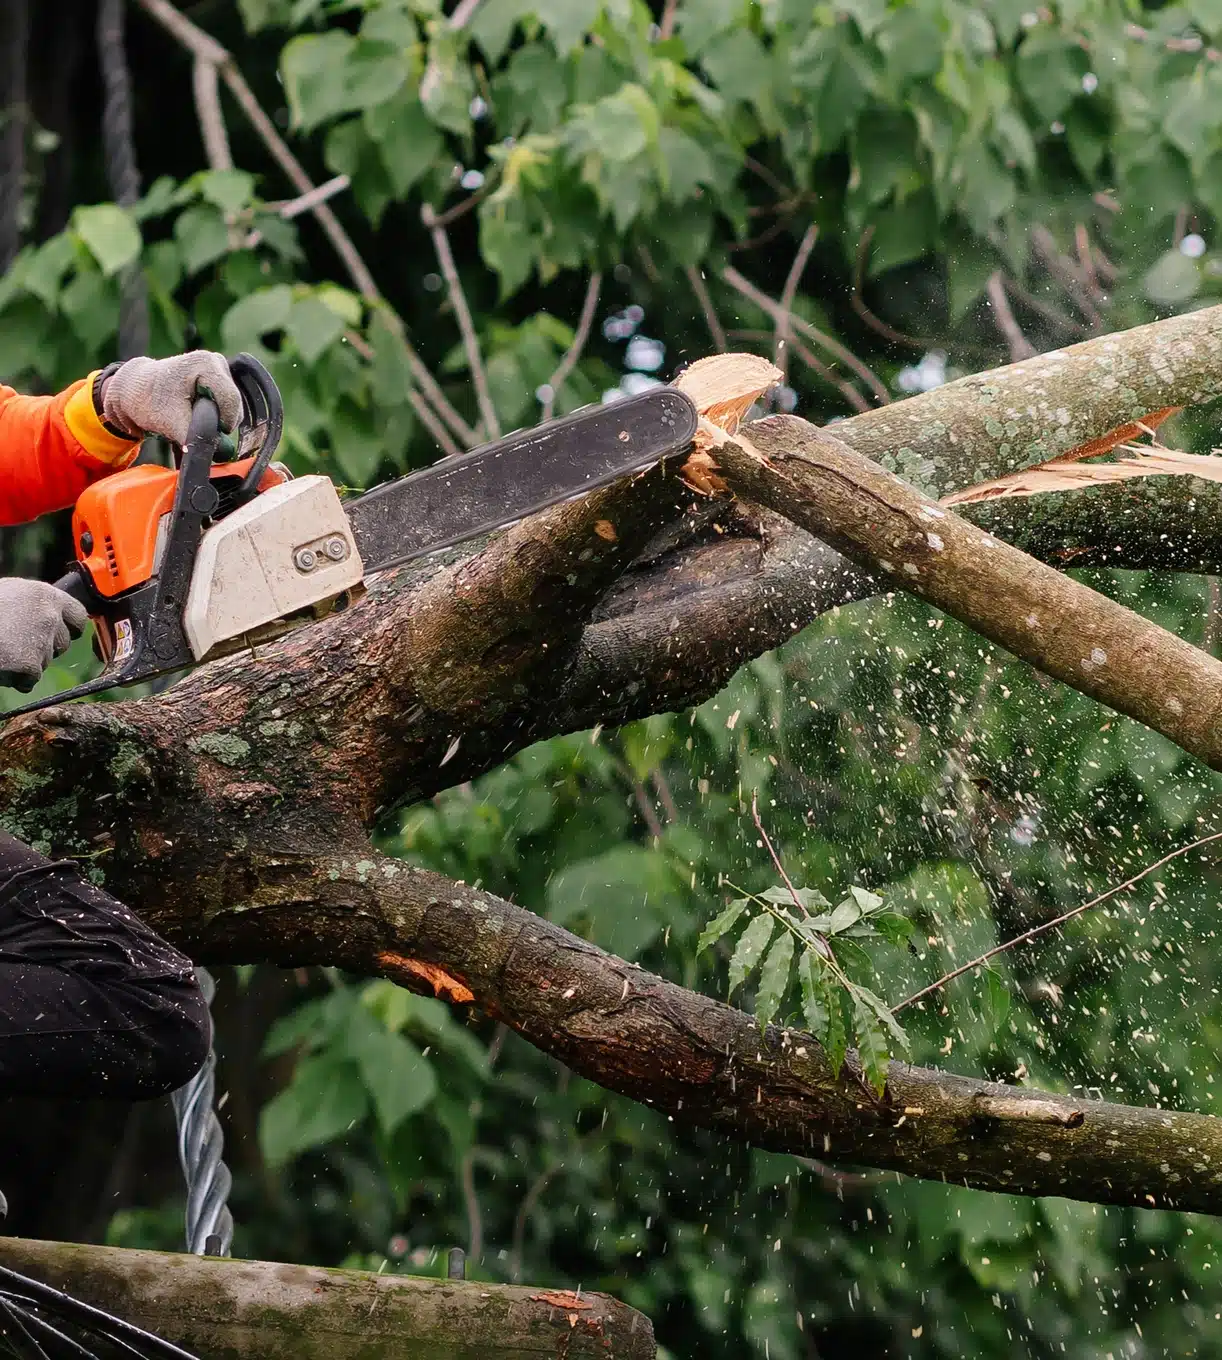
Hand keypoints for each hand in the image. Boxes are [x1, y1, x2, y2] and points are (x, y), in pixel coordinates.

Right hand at [0, 579, 88, 692]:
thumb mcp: (7, 593)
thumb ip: (30, 603)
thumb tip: (47, 612)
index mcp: (44, 594)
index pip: (77, 614)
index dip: (69, 626)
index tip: (63, 632)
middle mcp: (49, 616)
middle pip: (63, 643)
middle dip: (45, 648)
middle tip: (18, 644)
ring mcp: (41, 642)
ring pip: (45, 662)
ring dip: (28, 662)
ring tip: (2, 650)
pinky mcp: (29, 665)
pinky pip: (29, 680)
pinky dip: (15, 678)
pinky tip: (0, 665)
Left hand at [100, 351, 242, 445]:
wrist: (135, 390)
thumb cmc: (148, 401)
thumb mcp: (171, 423)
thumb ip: (196, 439)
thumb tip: (220, 454)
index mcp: (206, 364)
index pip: (231, 401)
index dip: (223, 424)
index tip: (206, 435)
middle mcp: (216, 361)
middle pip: (233, 403)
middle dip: (217, 422)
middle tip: (191, 425)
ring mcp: (217, 367)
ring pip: (230, 405)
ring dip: (215, 419)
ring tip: (190, 418)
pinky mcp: (217, 376)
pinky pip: (225, 403)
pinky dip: (214, 414)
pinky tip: (194, 414)